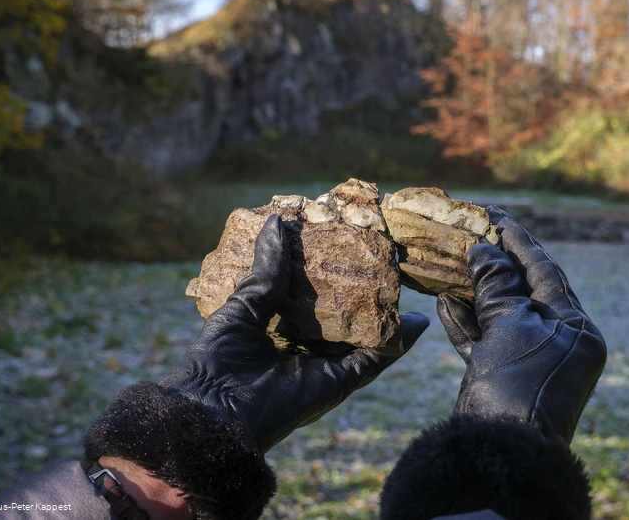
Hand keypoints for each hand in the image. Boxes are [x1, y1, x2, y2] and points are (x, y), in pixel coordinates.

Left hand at [160, 214, 429, 452]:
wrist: (212, 407)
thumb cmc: (217, 357)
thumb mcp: (243, 303)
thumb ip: (267, 270)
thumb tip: (280, 220)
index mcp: (282, 328)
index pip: (314, 297)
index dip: (330, 273)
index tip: (347, 246)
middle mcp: (307, 347)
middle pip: (343, 316)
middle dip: (364, 291)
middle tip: (385, 260)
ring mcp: (325, 365)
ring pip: (364, 336)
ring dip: (386, 315)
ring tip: (407, 285)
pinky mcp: (338, 382)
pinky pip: (373, 362)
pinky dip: (396, 345)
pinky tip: (417, 324)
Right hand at [437, 206, 605, 443]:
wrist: (499, 453)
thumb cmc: (514, 385)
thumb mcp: (510, 327)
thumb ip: (498, 285)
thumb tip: (485, 251)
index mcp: (576, 329)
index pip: (546, 271)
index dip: (518, 240)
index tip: (495, 214)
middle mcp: (560, 342)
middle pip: (524, 290)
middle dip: (495, 263)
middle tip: (472, 232)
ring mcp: (532, 361)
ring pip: (502, 314)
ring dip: (476, 290)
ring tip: (453, 262)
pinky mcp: (505, 377)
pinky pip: (487, 340)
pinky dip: (467, 323)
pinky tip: (445, 301)